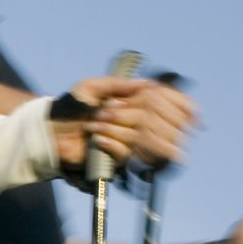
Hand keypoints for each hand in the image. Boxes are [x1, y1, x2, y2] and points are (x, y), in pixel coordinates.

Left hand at [52, 77, 199, 173]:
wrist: (49, 131)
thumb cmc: (70, 107)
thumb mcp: (91, 88)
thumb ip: (118, 85)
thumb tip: (149, 84)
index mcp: (133, 103)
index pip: (167, 104)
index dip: (183, 108)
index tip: (193, 114)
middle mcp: (135, 123)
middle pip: (158, 123)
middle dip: (136, 116)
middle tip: (107, 111)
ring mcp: (128, 142)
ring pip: (142, 138)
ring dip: (117, 128)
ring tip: (94, 123)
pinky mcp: (117, 159)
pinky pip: (126, 153)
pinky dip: (110, 143)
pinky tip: (95, 138)